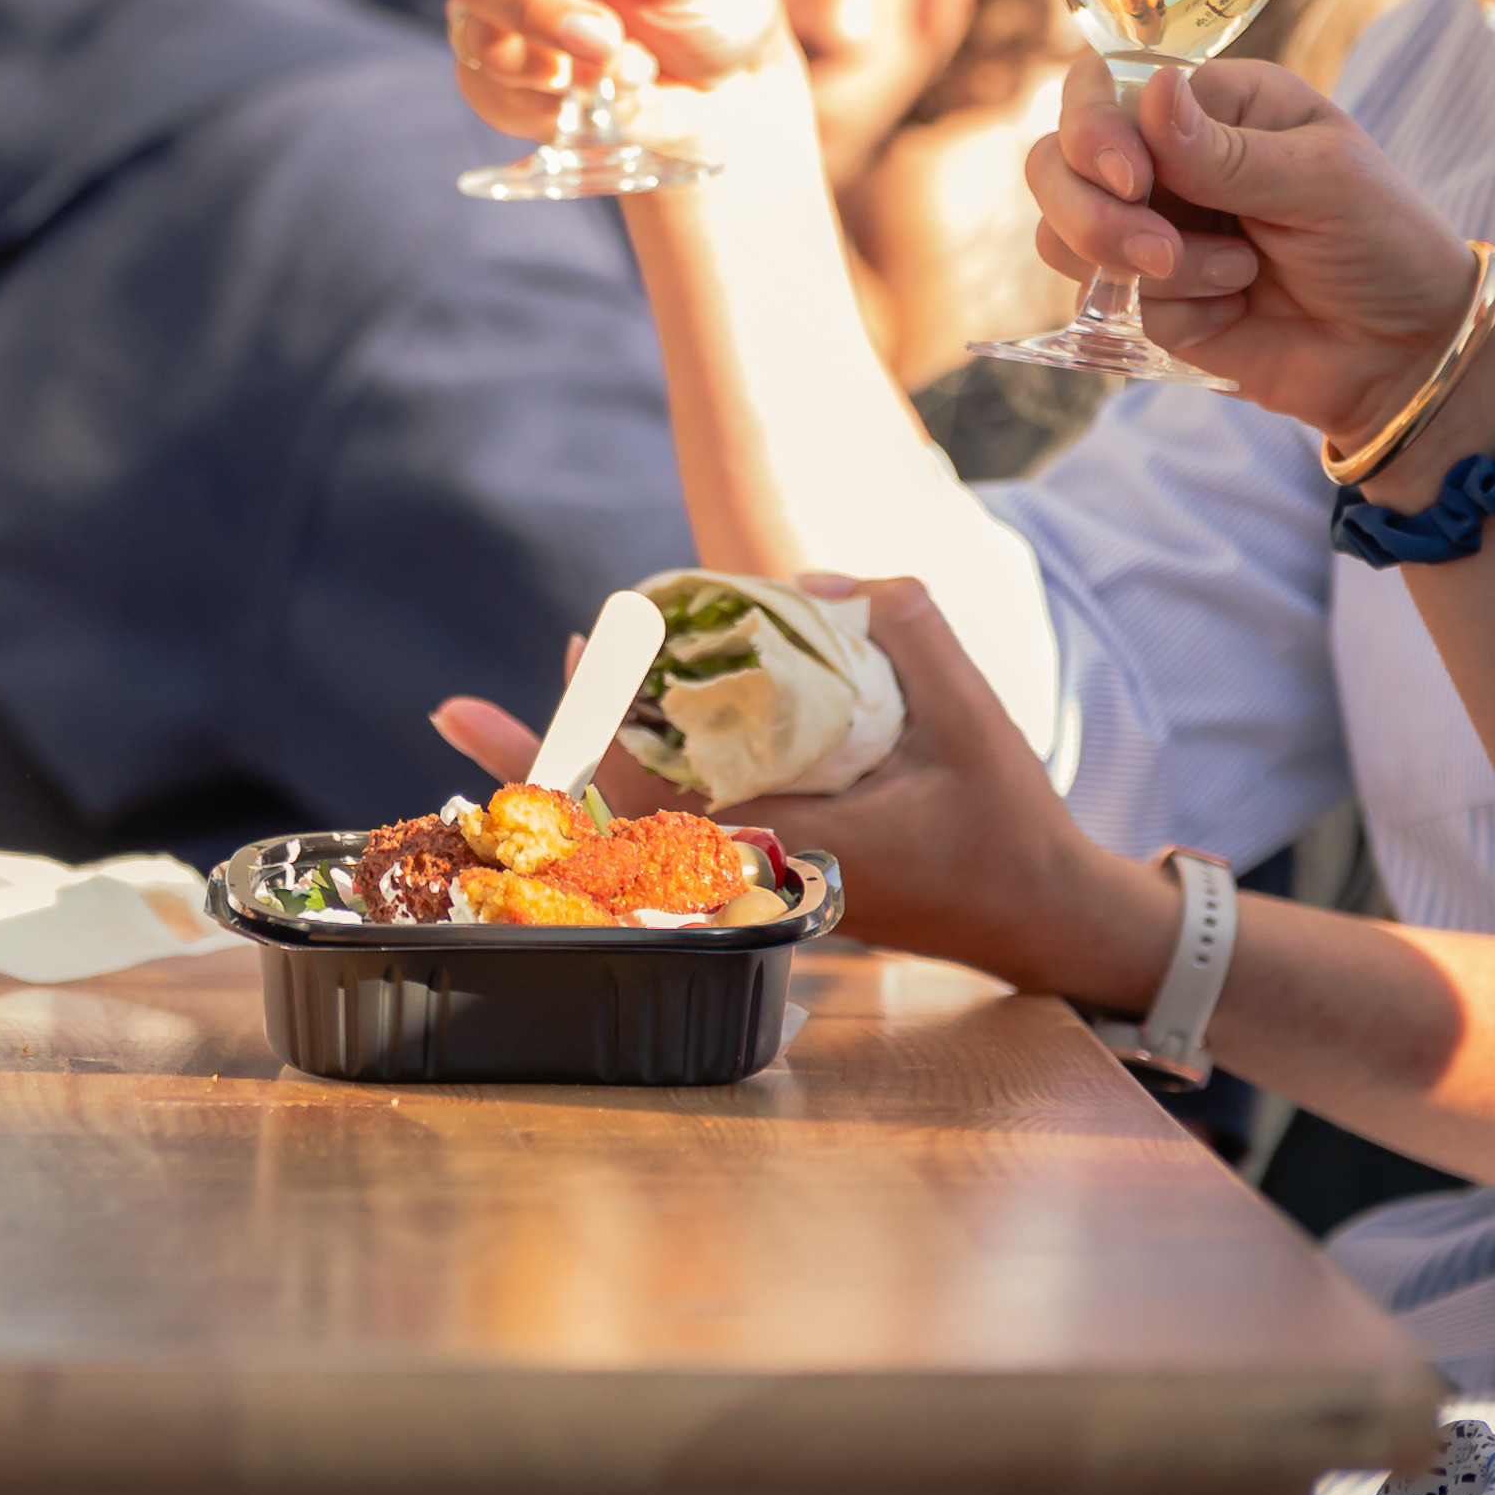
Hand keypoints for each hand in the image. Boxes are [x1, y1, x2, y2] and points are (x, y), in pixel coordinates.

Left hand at [440, 578, 1166, 1009]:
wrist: (1040, 916)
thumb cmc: (1006, 824)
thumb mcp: (974, 716)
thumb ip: (906, 632)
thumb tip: (812, 578)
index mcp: (794, 840)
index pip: (664, 791)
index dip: (607, 725)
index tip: (581, 653)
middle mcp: (758, 870)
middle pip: (615, 823)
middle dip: (538, 765)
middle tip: (454, 714)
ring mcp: (758, 878)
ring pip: (630, 834)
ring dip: (557, 783)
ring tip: (469, 733)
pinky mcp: (769, 873)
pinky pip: (670, 834)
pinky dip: (615, 797)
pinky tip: (580, 756)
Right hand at [448, 0, 795, 143]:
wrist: (719, 88)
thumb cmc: (705, 4)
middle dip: (539, 10)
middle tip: (606, 38)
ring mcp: (490, 19)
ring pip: (476, 37)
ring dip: (548, 63)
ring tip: (629, 73)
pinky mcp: (495, 82)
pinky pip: (490, 96)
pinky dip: (546, 107)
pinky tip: (597, 103)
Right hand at [1024, 49, 1489, 447]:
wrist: (1406, 353)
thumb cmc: (1383, 243)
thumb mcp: (1323, 181)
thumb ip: (1228, 150)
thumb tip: (1151, 90)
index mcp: (1212, 103)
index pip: (1100, 89)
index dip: (1093, 130)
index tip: (1132, 179)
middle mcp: (1168, 157)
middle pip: (1056, 160)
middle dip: (1091, 212)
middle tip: (1158, 252)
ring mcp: (1152, 227)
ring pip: (1062, 233)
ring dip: (1136, 262)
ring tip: (1232, 275)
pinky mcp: (1148, 297)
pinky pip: (1104, 299)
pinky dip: (1169, 307)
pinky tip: (1235, 302)